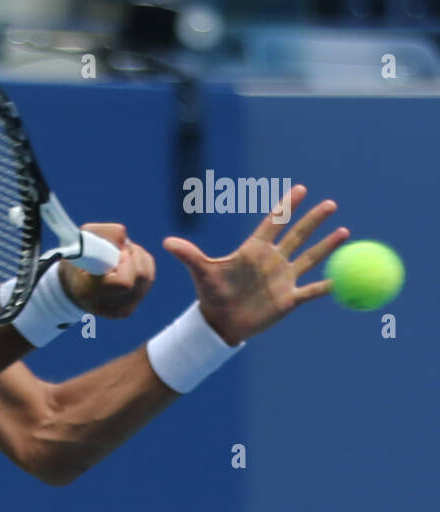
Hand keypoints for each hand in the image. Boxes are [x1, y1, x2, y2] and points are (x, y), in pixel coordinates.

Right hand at [58, 223, 154, 318]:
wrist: (69, 288)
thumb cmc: (74, 260)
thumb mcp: (80, 241)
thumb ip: (104, 233)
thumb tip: (126, 241)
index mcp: (88, 292)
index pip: (125, 282)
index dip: (126, 261)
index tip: (116, 251)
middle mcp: (106, 307)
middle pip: (141, 277)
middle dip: (134, 255)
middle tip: (120, 249)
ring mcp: (119, 311)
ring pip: (147, 278)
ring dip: (138, 259)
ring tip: (121, 255)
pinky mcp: (128, 310)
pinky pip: (148, 281)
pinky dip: (142, 266)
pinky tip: (126, 264)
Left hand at [162, 184, 347, 345]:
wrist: (220, 322)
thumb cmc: (211, 294)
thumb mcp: (201, 273)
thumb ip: (189, 256)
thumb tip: (165, 243)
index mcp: (254, 250)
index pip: (273, 223)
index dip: (286, 207)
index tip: (301, 189)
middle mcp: (272, 261)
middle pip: (297, 235)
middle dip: (314, 220)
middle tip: (330, 203)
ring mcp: (283, 278)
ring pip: (310, 258)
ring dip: (327, 246)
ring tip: (344, 232)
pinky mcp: (289, 298)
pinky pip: (313, 290)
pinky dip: (328, 285)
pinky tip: (345, 277)